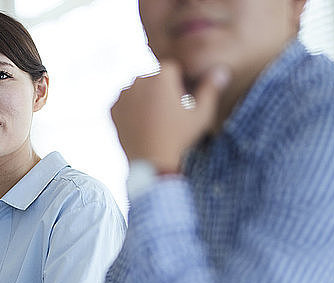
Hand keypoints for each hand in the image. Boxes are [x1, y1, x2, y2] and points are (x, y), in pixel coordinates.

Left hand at [111, 61, 229, 171]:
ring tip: (155, 120)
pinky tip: (142, 124)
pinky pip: (125, 103)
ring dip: (145, 98)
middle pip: (153, 78)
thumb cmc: (179, 138)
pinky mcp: (112, 108)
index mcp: (161, 75)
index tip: (181, 103)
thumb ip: (210, 89)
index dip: (179, 86)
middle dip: (160, 90)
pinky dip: (131, 110)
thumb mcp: (200, 115)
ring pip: (138, 89)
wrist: (151, 161)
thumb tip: (220, 70)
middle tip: (168, 114)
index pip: (172, 70)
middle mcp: (139, 80)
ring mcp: (123, 94)